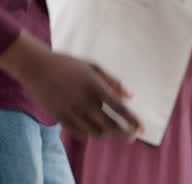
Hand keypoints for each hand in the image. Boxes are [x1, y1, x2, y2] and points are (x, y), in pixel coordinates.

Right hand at [0, 33, 141, 139]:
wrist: (38, 68)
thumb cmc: (69, 65)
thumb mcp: (94, 68)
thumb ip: (113, 82)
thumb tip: (131, 96)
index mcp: (96, 87)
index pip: (119, 108)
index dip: (133, 120)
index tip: (143, 129)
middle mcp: (85, 101)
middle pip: (110, 125)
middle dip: (124, 133)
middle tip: (131, 136)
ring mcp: (71, 110)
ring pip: (95, 132)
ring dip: (107, 134)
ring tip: (112, 131)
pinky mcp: (59, 117)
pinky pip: (78, 133)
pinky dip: (89, 134)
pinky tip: (94, 130)